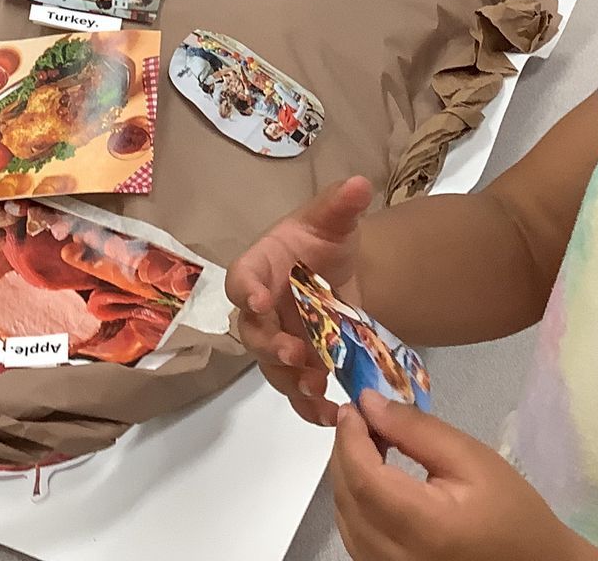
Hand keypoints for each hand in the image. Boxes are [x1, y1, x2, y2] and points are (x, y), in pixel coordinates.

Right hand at [226, 176, 373, 424]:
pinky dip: (309, 407)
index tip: (260, 300)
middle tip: (295, 353)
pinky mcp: (298, 366)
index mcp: (259, 266)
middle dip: (270, 346)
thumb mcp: (332, 221)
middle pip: (251, 333)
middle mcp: (260, 309)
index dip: (246, 291)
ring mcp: (277, 341)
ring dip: (291, 379)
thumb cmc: (322, 241)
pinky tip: (332, 413)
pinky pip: (295, 393)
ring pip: (272, 368)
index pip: (240, 278)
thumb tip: (358, 184)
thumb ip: (339, 205)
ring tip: (318, 386)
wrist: (338, 271)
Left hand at [333, 396, 567, 560]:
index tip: (352, 407)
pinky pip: (355, 537)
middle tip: (359, 418)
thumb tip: (370, 404)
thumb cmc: (512, 512)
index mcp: (424, 527)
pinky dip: (354, 502)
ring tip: (368, 443)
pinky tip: (372, 478)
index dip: (349, 439)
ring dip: (346, 476)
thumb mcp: (471, 458)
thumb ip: (417, 429)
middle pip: (346, 497)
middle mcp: (397, 558)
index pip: (364, 478)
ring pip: (344, 519)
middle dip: (345, 451)